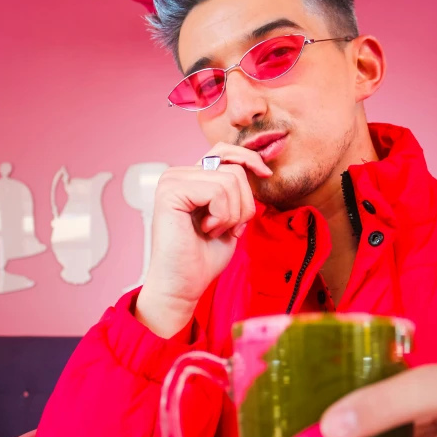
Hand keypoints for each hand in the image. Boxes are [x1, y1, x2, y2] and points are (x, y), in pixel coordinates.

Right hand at [136, 142, 271, 337]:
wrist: (184, 285)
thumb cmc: (204, 257)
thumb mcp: (230, 218)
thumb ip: (236, 192)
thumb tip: (257, 168)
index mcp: (190, 178)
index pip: (224, 151)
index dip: (248, 158)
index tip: (266, 174)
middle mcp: (178, 174)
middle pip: (234, 170)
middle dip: (243, 205)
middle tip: (226, 229)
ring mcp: (172, 181)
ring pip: (230, 181)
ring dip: (232, 215)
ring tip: (213, 231)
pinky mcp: (170, 191)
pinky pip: (217, 191)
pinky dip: (222, 216)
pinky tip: (206, 230)